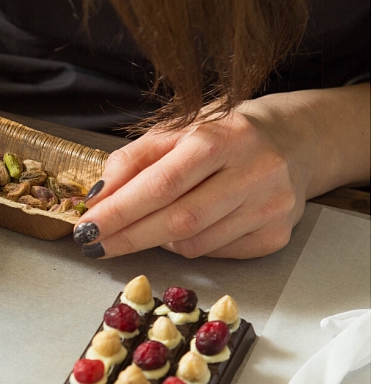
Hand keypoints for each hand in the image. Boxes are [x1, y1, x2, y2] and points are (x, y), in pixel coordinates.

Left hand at [73, 85, 369, 259]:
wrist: (297, 140)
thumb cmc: (226, 133)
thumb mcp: (178, 130)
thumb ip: (134, 159)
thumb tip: (98, 198)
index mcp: (222, 137)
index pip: (162, 183)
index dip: (120, 210)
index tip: (86, 227)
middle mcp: (253, 172)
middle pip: (179, 220)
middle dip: (128, 236)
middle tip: (94, 245)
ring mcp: (270, 207)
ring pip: (196, 244)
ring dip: (159, 241)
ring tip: (145, 227)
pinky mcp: (278, 235)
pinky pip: (218, 253)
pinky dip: (190, 246)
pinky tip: (189, 228)